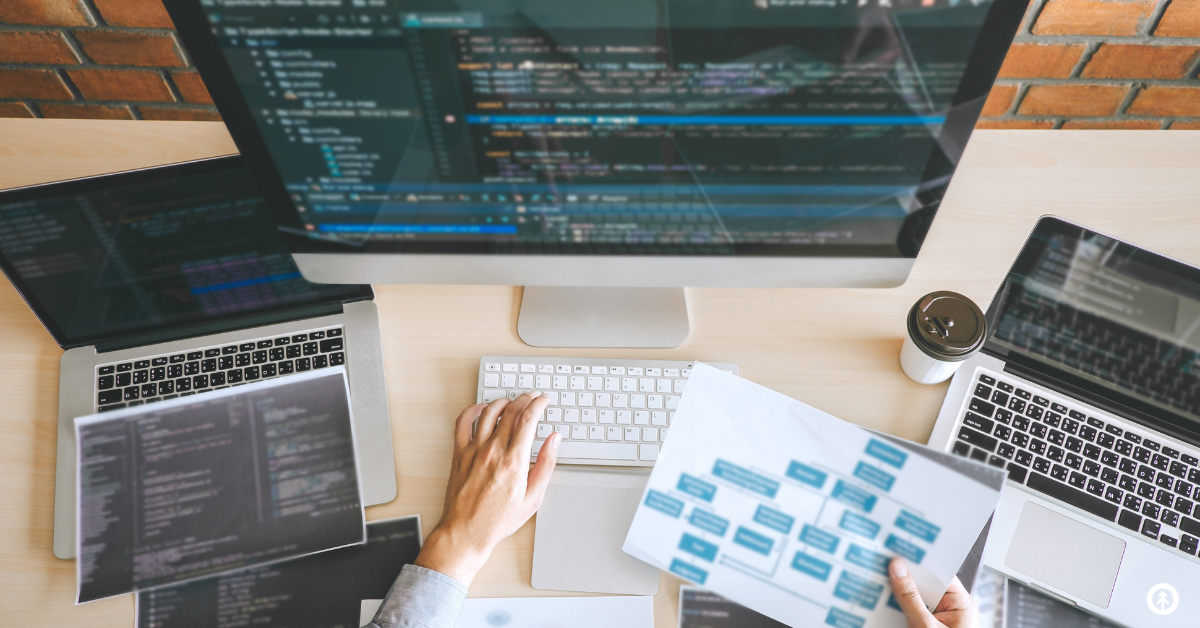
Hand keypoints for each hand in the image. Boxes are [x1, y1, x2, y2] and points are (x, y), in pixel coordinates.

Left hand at [414, 392, 560, 585]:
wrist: (466, 531)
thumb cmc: (498, 519)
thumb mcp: (533, 498)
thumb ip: (546, 465)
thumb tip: (554, 441)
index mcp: (514, 462)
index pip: (528, 420)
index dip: (538, 404)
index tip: (543, 400)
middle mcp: (493, 452)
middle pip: (511, 412)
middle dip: (525, 399)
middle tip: (532, 398)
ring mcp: (474, 451)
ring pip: (489, 413)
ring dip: (503, 402)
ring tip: (512, 402)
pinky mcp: (459, 454)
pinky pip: (463, 423)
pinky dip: (473, 410)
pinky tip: (481, 409)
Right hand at [888, 558, 976, 627]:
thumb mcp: (926, 626)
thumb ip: (911, 599)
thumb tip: (898, 570)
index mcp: (962, 605)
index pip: (940, 573)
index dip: (921, 561)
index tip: (900, 551)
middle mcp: (953, 609)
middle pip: (926, 584)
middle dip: (906, 576)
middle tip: (884, 565)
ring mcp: (939, 618)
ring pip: (917, 597)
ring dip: (900, 592)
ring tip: (882, 583)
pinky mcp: (927, 626)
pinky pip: (912, 611)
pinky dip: (899, 606)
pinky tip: (885, 601)